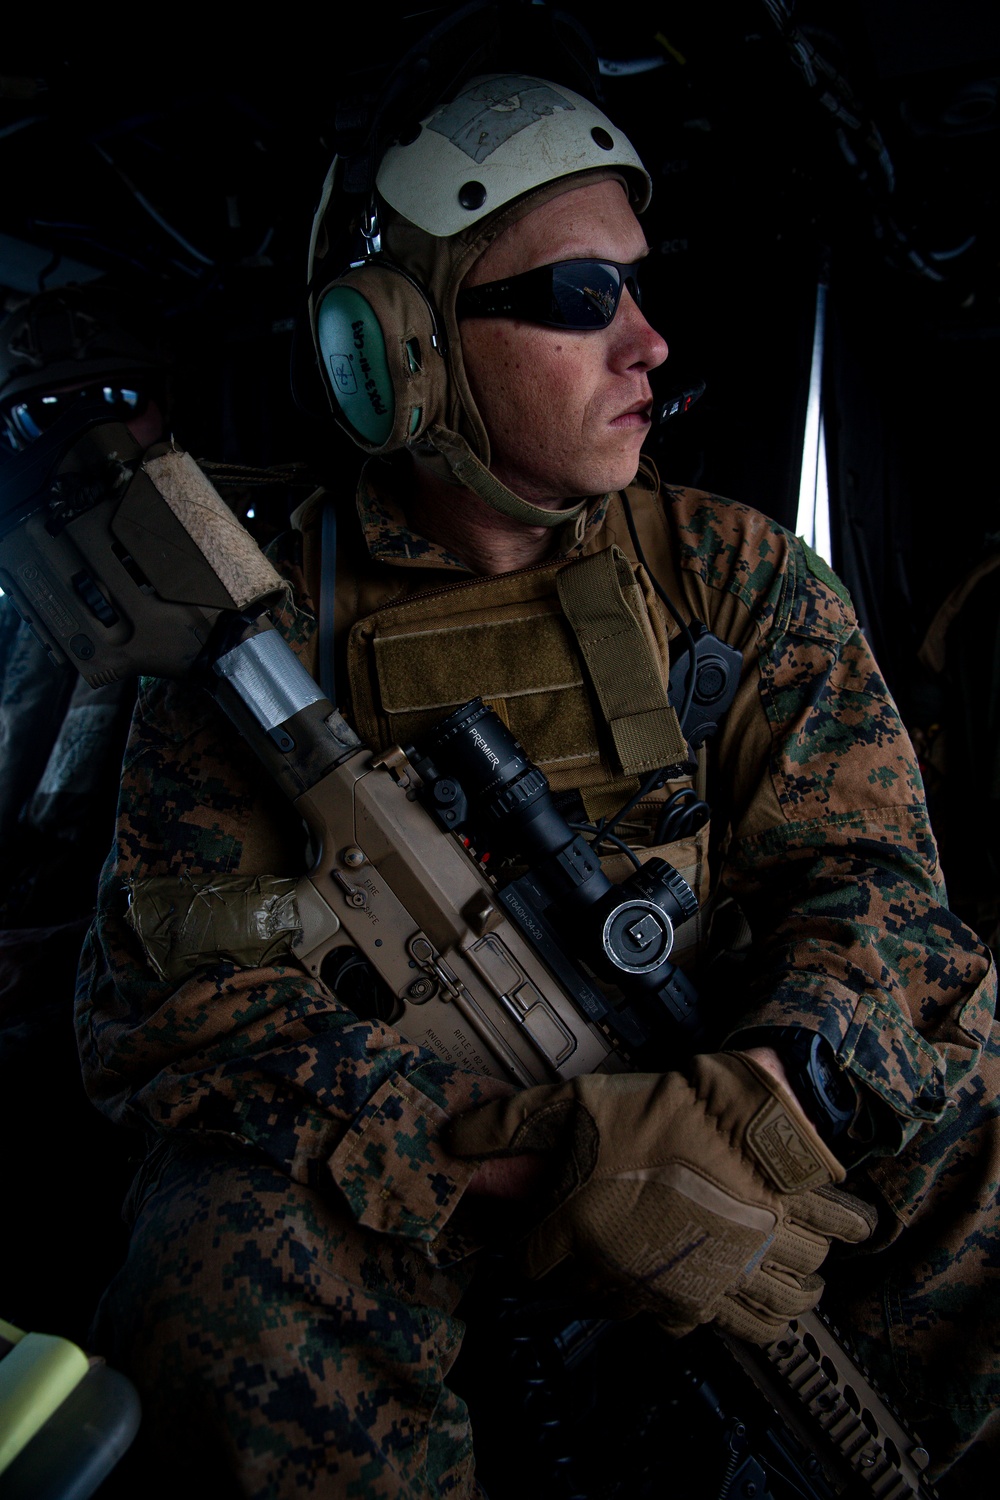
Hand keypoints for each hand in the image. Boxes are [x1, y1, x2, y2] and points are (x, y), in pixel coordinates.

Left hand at [446, 1053, 875, 1341]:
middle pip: (591, 1292)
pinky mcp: (727, 1292)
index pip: (532, 1261)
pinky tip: (723, 1286)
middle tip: (611, 1231)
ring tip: (663, 1260)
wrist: (743, 1123)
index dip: (535, 1241)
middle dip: (594, 1267)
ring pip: (651, 1312)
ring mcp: (677, 1289)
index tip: (546, 1228)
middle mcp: (622, 1272)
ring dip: (653, 1292)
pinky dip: (728, 1313)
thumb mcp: (573, 1102)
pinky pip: (722, 1321)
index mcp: (578, 1229)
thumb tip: (450, 1137)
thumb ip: (506, 1124)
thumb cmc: (660, 1112)